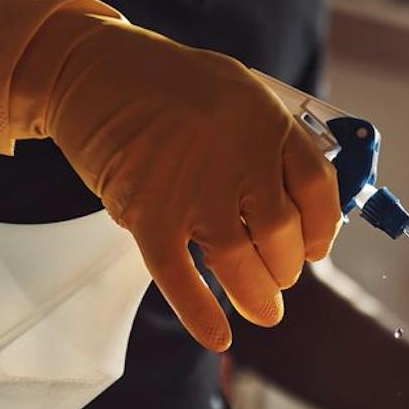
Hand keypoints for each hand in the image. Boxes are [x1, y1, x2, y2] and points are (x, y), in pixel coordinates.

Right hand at [0, 0, 340, 350]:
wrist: (86, 70)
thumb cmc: (163, 82)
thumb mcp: (235, 90)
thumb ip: (269, 138)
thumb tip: (301, 199)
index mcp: (267, 121)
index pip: (318, 188)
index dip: (323, 228)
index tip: (316, 248)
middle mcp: (238, 156)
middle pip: (283, 233)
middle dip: (286, 265)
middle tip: (279, 276)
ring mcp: (193, 188)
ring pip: (242, 261)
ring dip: (257, 295)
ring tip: (264, 310)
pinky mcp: (148, 213)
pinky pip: (181, 277)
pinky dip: (200, 313)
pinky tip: (218, 337)